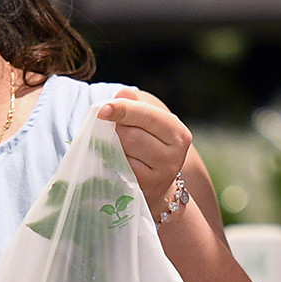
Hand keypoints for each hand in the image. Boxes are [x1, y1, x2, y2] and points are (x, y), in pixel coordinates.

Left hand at [96, 89, 191, 222]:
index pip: (147, 116)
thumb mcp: (147, 123)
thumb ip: (135, 105)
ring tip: (114, 143)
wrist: (157, 184)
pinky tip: (113, 159)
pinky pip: (118, 168)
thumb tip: (124, 93)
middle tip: (112, 129)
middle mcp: (175, 156)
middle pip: (131, 135)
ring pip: (123, 151)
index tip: (102, 109)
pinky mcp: (145, 188)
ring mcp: (161, 175)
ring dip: (110, 144)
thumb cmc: (149, 145)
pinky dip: (111, 160)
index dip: (123, 110)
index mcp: (178, 133)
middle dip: (115, 129)